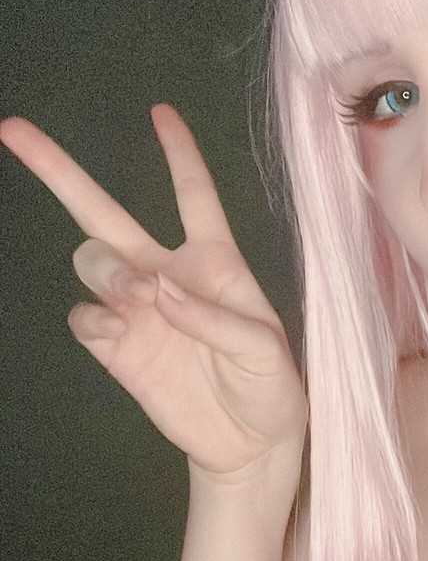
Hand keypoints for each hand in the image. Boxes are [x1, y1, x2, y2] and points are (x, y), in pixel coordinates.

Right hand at [0, 104, 307, 477]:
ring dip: (106, 267)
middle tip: (14, 130)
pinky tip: (117, 330)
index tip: (160, 113)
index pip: (193, 194)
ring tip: (137, 295)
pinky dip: (93, 317)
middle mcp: (166, 275)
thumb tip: (160, 293)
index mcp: (214, 262)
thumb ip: (217, 319)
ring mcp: (135, 311)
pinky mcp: (116, 349)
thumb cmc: (270, 389)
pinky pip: (84, 318)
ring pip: (91, 260)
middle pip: (103, 211)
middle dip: (59, 171)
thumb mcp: (265, 352)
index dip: (179, 152)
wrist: (250, 447)